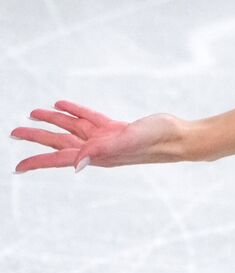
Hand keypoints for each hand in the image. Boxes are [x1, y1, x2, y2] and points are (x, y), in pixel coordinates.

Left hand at [11, 101, 185, 172]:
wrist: (179, 137)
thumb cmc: (157, 141)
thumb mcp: (128, 141)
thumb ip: (101, 151)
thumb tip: (76, 165)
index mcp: (97, 154)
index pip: (59, 158)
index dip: (37, 161)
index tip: (18, 167)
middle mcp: (98, 148)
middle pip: (60, 142)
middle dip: (37, 137)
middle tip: (15, 133)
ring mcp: (107, 138)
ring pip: (73, 128)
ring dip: (54, 120)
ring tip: (34, 113)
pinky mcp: (117, 128)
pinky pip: (89, 119)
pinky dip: (75, 112)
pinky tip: (64, 105)